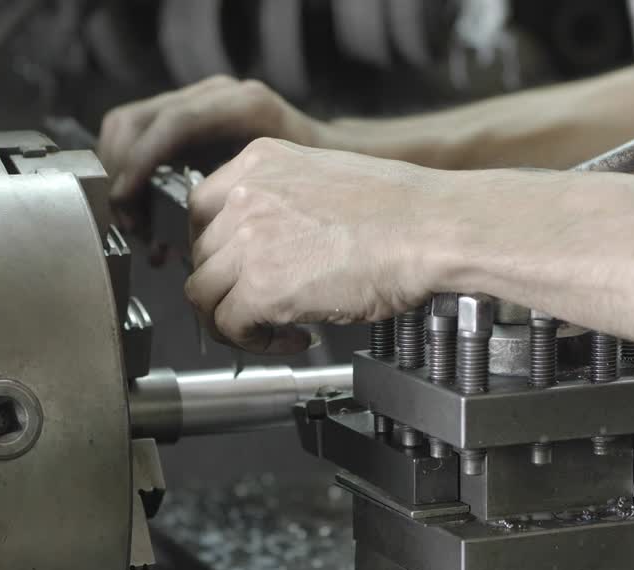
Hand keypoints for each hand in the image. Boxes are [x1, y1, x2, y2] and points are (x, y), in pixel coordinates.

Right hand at [97, 76, 323, 224]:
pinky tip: (142, 210)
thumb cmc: (313, 177)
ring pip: (127, 126)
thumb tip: (192, 232)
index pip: (172, 124)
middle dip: (122, 175)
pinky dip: (129, 173)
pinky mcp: (184, 116)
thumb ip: (240, 199)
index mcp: (242, 105)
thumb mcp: (281, 187)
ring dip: (120, 177)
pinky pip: (137, 136)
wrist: (325, 154)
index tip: (125, 201)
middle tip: (131, 224)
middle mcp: (214, 95)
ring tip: (136, 223)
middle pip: (136, 121)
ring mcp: (196, 100)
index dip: (140, 163)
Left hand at [185, 138, 461, 353]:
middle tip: (258, 305)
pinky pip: (229, 326)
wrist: (434, 230)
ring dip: (233, 319)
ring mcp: (249, 240)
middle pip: (200, 254)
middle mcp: (247, 195)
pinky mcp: (263, 287)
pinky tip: (291, 338)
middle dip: (226, 286)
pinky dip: (254, 342)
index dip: (216, 247)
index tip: (235, 267)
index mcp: (261, 162)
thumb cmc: (404, 212)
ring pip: (202, 294)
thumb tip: (272, 240)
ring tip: (272, 329)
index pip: (202, 209)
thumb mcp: (327, 180)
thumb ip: (285, 202)